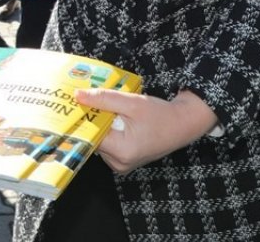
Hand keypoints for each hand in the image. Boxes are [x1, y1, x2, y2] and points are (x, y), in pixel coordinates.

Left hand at [74, 88, 217, 173]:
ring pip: (100, 142)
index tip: (76, 105)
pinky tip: (116, 119)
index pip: (90, 136)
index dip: (83, 119)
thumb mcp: (132, 103)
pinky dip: (109, 131)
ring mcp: (122, 164)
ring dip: (102, 125)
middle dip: (93, 120)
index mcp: (121, 151)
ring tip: (108, 110)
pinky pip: (109, 145)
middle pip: (94, 139)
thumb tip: (77, 96)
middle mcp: (119, 163)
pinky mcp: (125, 161)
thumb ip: (104, 99)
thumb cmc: (161, 115)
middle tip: (92, 102)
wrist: (183, 124)